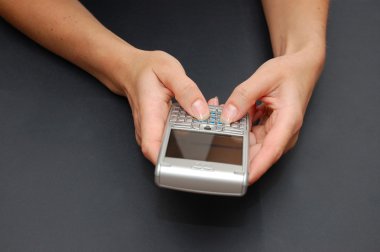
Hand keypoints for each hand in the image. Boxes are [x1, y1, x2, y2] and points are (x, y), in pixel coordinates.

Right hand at [115, 50, 208, 163]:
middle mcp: (149, 128)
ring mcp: (154, 131)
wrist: (134, 70)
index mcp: (149, 114)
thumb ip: (187, 91)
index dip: (168, 162)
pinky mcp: (160, 130)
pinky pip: (176, 136)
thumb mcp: (170, 71)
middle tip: (214, 129)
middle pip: (168, 151)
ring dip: (195, 136)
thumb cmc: (147, 69)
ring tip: (211, 118)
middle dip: (193, 146)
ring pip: (175, 144)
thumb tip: (201, 111)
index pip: (152, 148)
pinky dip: (192, 129)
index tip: (189, 161)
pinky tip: (202, 116)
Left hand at [221, 48, 324, 183]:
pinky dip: (238, 128)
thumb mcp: (264, 78)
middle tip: (215, 141)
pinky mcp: (268, 130)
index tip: (242, 178)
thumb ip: (243, 96)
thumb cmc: (290, 73)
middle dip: (235, 149)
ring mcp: (275, 133)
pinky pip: (249, 135)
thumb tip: (228, 115)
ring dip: (234, 135)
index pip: (271, 151)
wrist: (300, 68)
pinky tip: (229, 117)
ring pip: (250, 144)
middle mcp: (283, 132)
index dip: (256, 167)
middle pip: (257, 152)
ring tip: (221, 121)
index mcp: (288, 121)